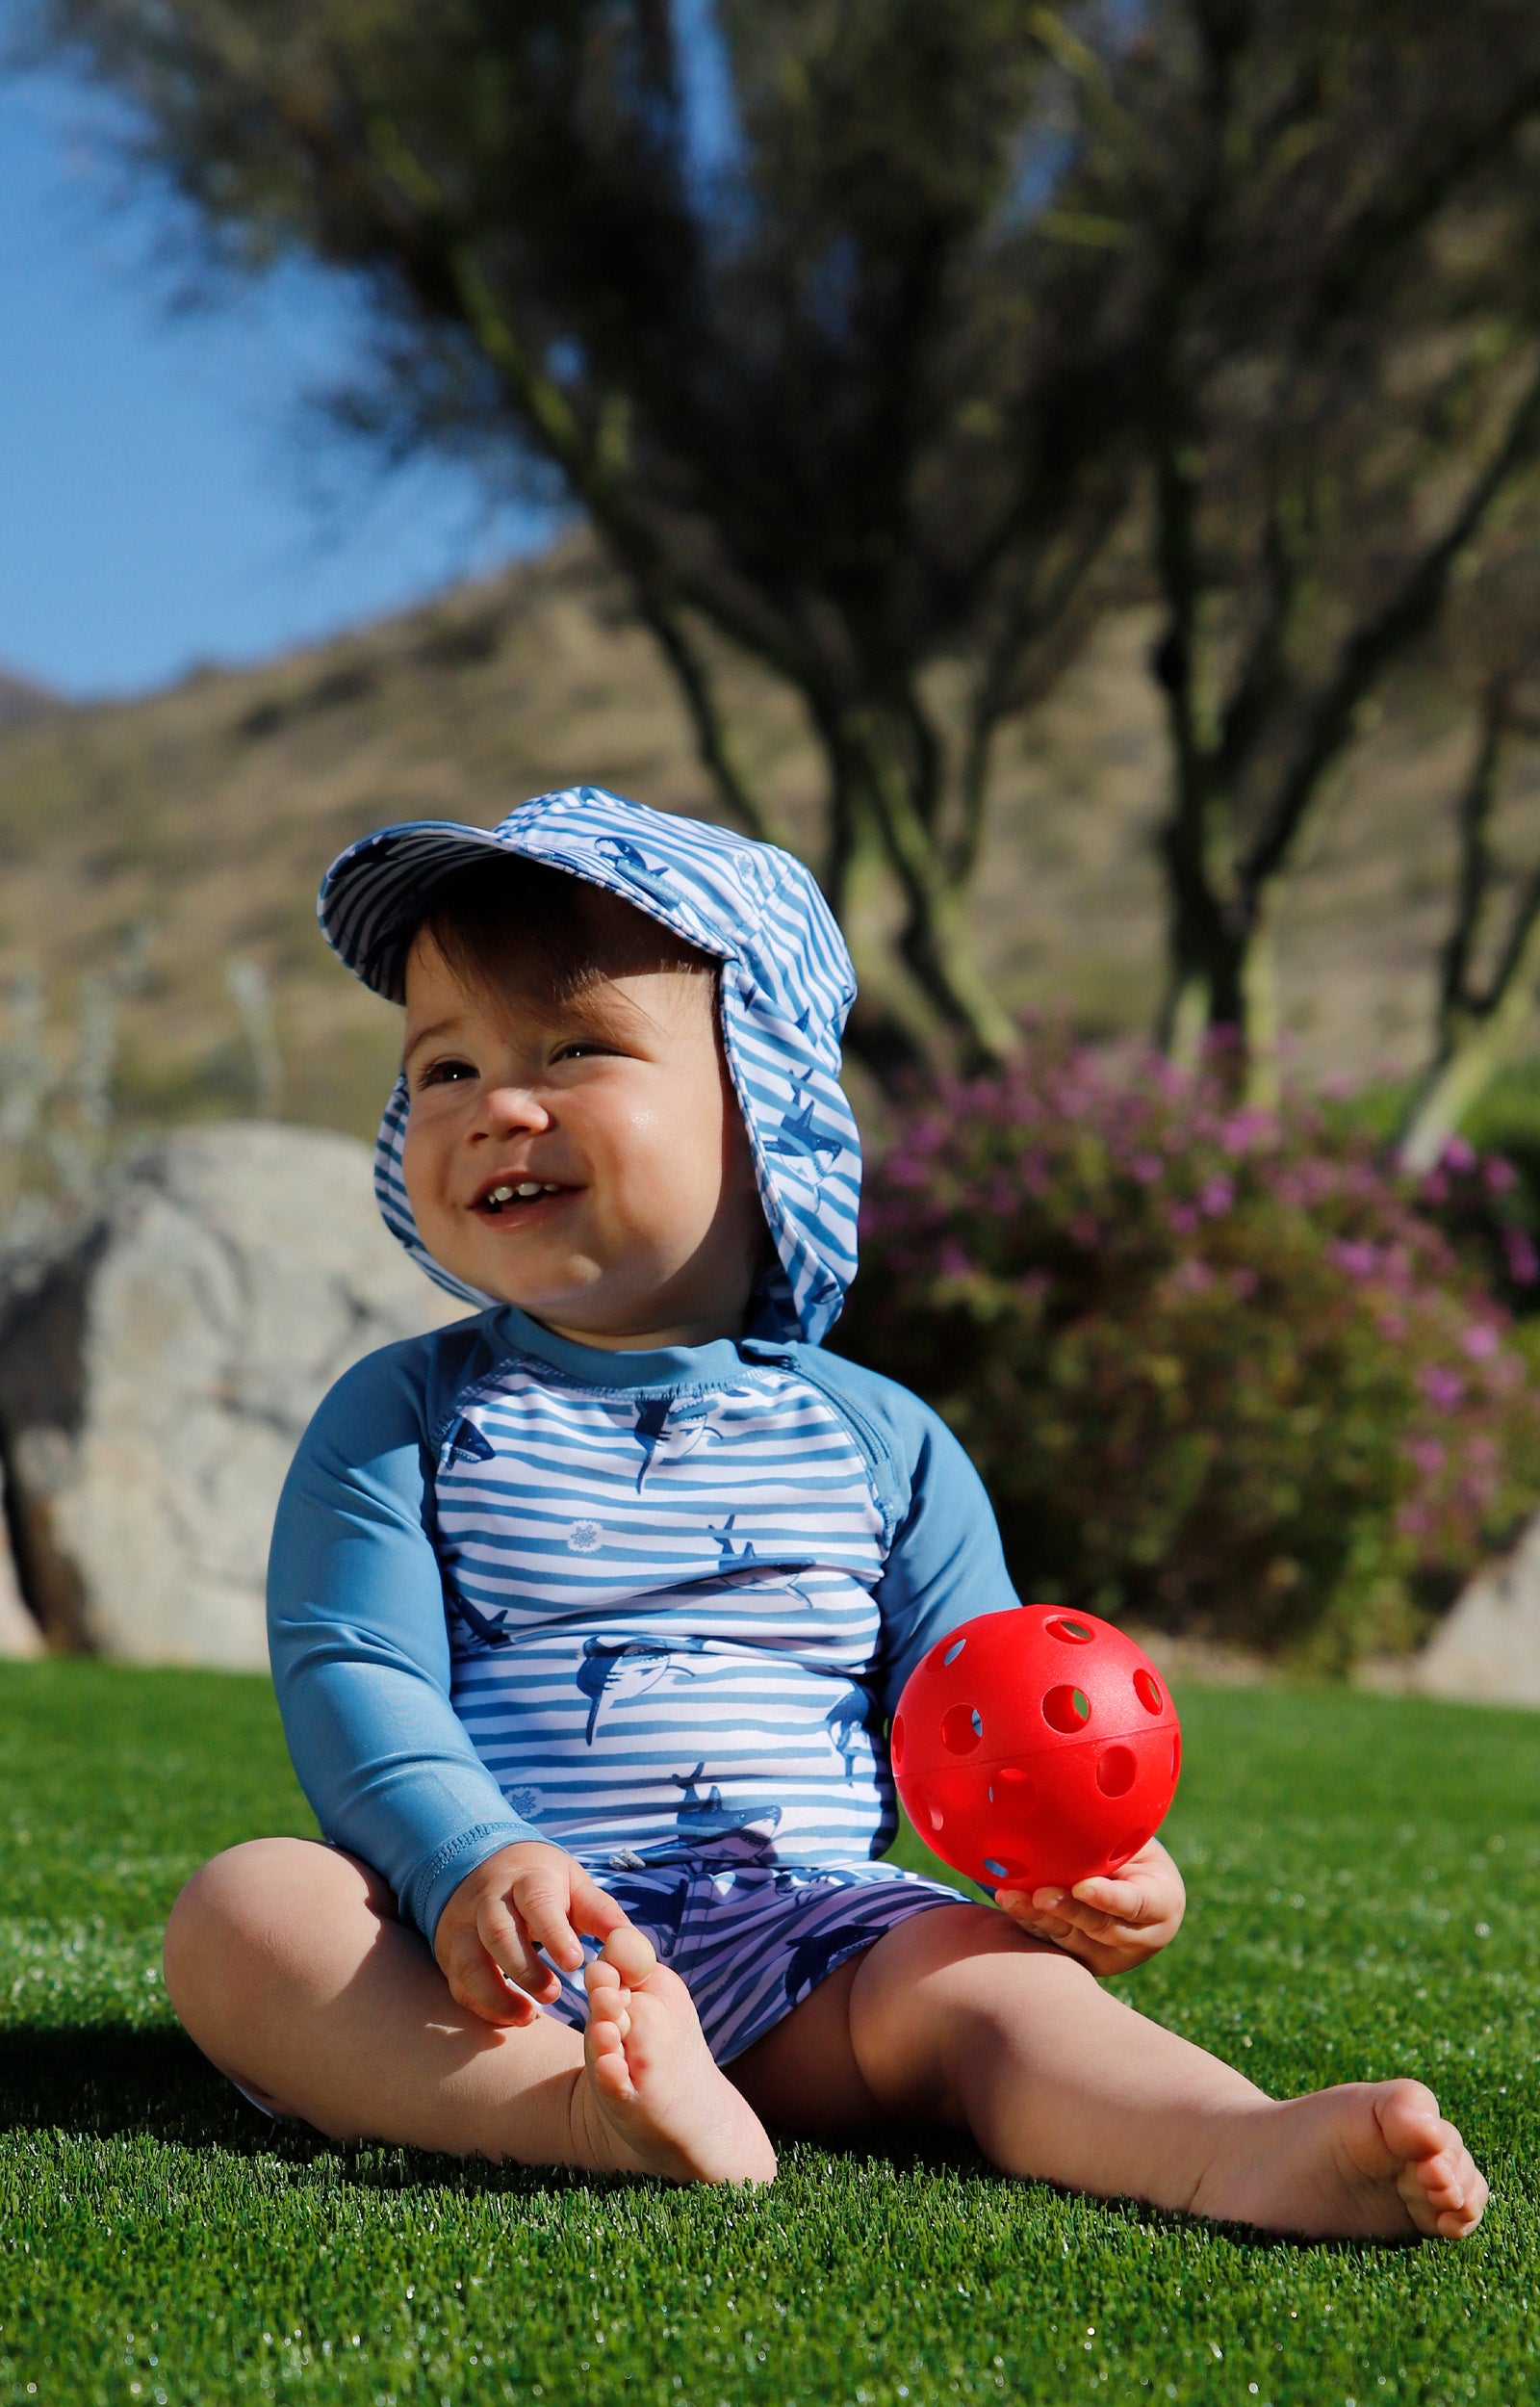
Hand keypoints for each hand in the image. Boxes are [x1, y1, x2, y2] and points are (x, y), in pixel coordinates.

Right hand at [433, 1840, 650, 2026]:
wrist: (485, 1866)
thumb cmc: (543, 1883)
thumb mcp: (574, 1886)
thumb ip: (603, 1915)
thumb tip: (634, 1951)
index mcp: (528, 1879)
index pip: (537, 1902)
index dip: (555, 1933)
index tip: (575, 1963)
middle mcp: (489, 1900)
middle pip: (498, 1932)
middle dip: (525, 1969)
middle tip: (555, 1994)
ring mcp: (464, 1926)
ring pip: (470, 1962)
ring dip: (498, 1995)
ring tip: (530, 2016)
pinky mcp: (451, 1953)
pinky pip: (459, 1985)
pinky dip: (483, 2007)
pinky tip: (513, 2018)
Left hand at [995, 1837, 1184, 1976]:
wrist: (1134, 1886)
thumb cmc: (1134, 1852)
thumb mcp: (1137, 1840)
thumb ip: (1117, 1835)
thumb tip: (1082, 1802)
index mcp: (1162, 1904)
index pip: (1137, 1904)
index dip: (1109, 1898)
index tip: (1083, 1886)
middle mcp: (1138, 1939)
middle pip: (1100, 1928)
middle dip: (1068, 1911)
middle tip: (1041, 1894)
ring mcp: (1107, 1955)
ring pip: (1070, 1940)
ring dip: (1038, 1918)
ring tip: (1011, 1897)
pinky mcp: (1078, 1959)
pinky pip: (1050, 1942)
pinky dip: (1027, 1922)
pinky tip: (1007, 1902)